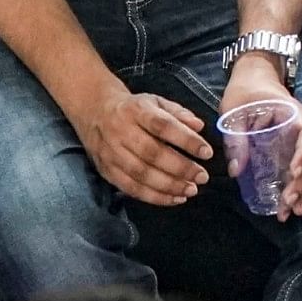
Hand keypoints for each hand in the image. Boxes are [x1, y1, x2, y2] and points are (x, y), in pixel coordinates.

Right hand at [64, 72, 210, 207]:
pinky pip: (130, 187)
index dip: (186, 140)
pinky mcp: (105, 170)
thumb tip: (200, 127)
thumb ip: (179, 113)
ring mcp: (111, 153)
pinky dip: (153, 196)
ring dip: (169, 186)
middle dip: (180, 168)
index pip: (163, 126)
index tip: (207, 152)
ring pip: (140, 174)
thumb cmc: (134, 109)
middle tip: (202, 177)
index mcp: (137, 111)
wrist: (94, 112)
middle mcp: (121, 132)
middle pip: (151, 153)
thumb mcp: (157, 102)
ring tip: (190, 190)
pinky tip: (173, 198)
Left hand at [220, 56, 301, 219]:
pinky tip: (293, 205)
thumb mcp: (233, 111)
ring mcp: (299, 141)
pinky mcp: (293, 149)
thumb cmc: (244, 90)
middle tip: (289, 203)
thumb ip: (236, 139)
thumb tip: (236, 171)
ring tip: (293, 212)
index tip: (293, 172)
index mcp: (294, 115)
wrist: (254, 76)